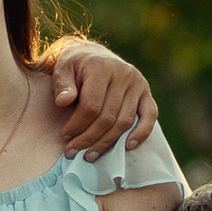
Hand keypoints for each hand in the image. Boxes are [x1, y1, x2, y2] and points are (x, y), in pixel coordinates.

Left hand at [47, 43, 157, 158]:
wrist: (92, 55)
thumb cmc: (74, 66)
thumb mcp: (62, 69)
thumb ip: (62, 84)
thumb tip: (64, 101)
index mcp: (102, 67)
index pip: (91, 105)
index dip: (77, 125)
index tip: (65, 137)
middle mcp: (124, 74)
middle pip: (108, 117)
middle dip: (88, 138)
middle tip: (73, 152)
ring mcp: (138, 84)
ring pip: (124, 121)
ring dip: (107, 142)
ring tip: (89, 155)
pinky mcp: (146, 93)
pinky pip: (149, 115)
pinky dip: (141, 133)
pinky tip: (127, 147)